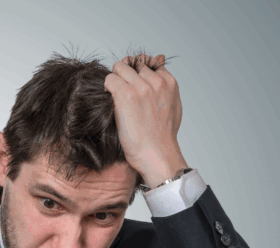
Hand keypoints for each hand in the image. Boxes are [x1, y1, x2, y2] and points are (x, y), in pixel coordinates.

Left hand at [104, 54, 188, 186]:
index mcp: (169, 82)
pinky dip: (106, 87)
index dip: (137, 72)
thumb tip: (159, 62)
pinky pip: (109, 78)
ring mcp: (140, 87)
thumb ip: (166, 86)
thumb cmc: (162, 136)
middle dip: (124, 73)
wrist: (156, 153)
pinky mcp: (126, 95)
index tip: (132, 84)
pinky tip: (109, 99)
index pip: (149, 62)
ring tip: (114, 95)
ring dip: (114, 79)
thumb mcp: (173, 106)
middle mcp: (156, 81)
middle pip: (133, 63)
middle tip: (120, 89)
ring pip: (120, 67)